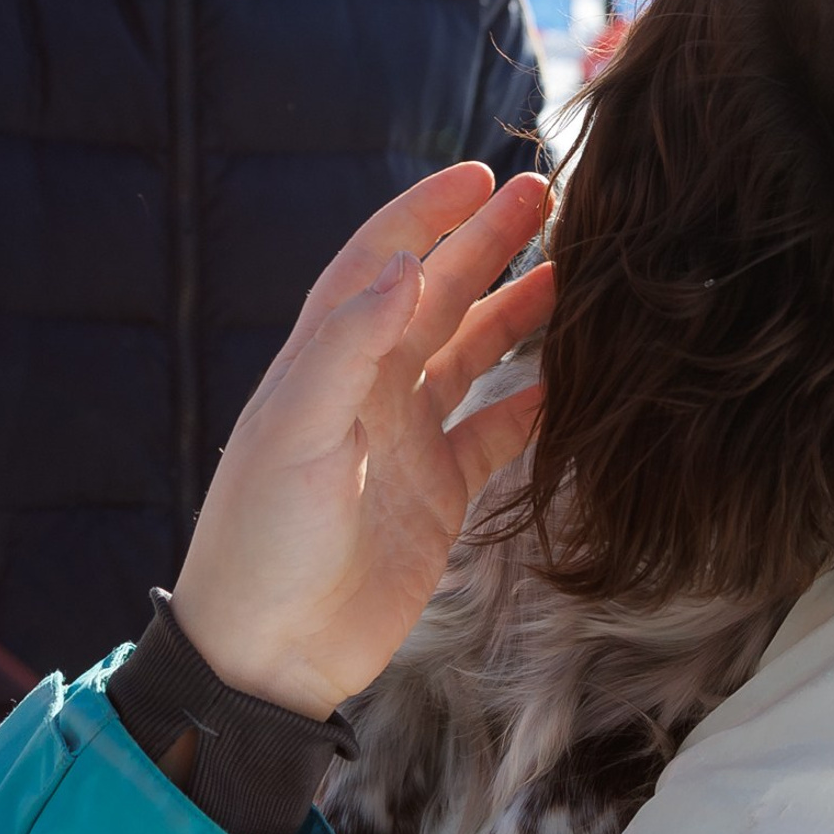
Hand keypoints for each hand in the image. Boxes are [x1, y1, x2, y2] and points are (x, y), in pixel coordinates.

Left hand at [170, 166, 553, 719]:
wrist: (265, 657)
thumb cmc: (260, 541)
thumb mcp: (291, 435)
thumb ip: (345, 347)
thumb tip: (403, 268)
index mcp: (324, 363)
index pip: (377, 263)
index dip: (424, 215)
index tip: (477, 176)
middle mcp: (367, 391)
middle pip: (435, 296)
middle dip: (485, 244)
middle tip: (545, 197)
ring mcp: (405, 441)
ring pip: (471, 355)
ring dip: (516, 311)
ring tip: (573, 271)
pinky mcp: (437, 496)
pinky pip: (495, 433)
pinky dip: (534, 403)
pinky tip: (573, 376)